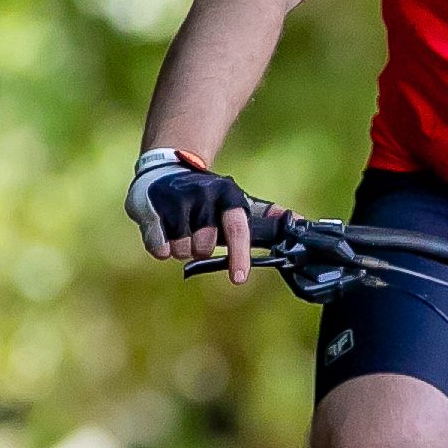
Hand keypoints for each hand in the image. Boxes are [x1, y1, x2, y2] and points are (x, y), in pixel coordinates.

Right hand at [129, 147, 255, 282]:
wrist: (166, 168)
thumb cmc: (209, 196)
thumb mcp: (238, 200)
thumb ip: (267, 214)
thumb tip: (297, 222)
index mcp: (228, 194)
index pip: (236, 228)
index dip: (238, 255)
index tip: (239, 279)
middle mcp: (202, 195)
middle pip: (203, 247)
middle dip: (200, 247)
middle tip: (196, 232)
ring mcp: (174, 200)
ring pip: (180, 251)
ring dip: (179, 247)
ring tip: (179, 226)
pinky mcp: (149, 208)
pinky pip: (158, 248)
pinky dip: (160, 247)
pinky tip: (162, 230)